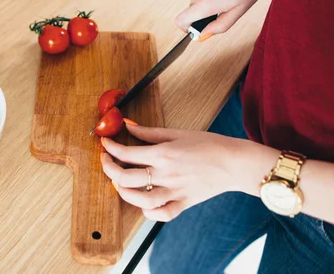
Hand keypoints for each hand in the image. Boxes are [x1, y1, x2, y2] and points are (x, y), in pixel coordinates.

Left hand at [100, 123, 278, 221]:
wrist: (235, 162)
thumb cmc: (208, 144)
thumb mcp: (177, 132)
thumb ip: (150, 132)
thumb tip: (128, 126)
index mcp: (163, 153)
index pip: (126, 153)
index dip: (110, 148)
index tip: (105, 144)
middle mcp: (166, 173)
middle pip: (126, 177)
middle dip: (109, 169)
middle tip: (106, 162)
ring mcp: (175, 191)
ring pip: (141, 199)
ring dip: (124, 193)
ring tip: (119, 184)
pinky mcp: (184, 203)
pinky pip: (163, 214)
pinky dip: (149, 212)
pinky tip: (143, 203)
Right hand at [175, 0, 279, 35]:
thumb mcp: (239, 11)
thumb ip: (219, 26)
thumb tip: (204, 34)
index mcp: (206, 3)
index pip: (181, 20)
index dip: (187, 28)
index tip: (197, 29)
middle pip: (192, 10)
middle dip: (205, 13)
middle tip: (227, 7)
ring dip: (210, 0)